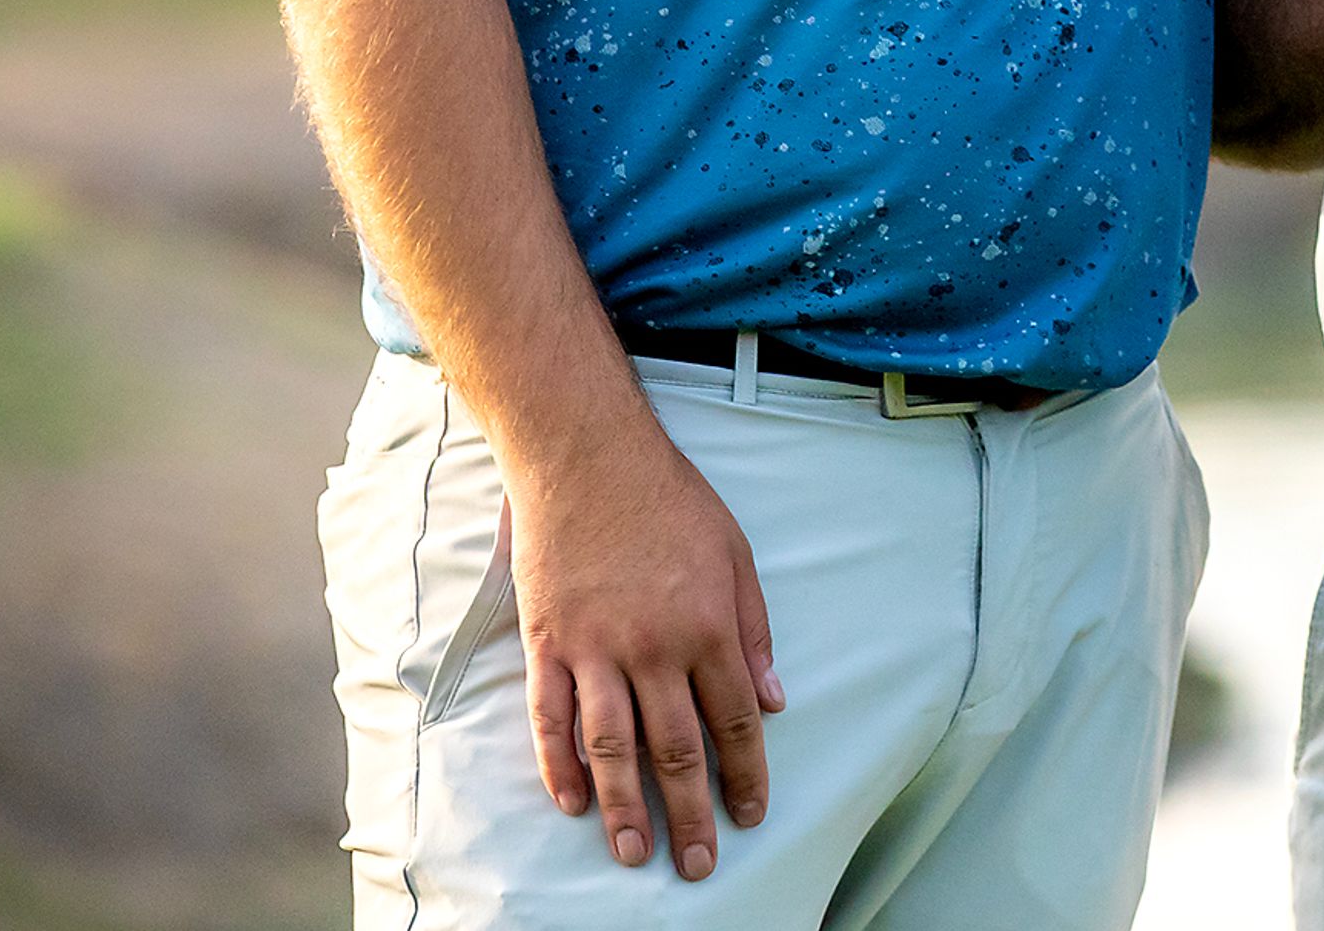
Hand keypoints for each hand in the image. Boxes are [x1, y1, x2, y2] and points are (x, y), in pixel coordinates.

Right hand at [510, 425, 784, 880]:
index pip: (735, 720)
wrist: (588, 457)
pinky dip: (559, 765)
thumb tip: (774, 702)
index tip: (751, 815)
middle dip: (692, 813)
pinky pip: (552, 717)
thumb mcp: (736, 554)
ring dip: (624, 807)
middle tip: (698, 865)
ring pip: (613, 747)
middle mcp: (655, 647)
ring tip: (635, 852)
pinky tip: (571, 802)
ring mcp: (596, 648)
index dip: (746, 774)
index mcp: (709, 626)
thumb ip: (754, 632)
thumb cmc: (670, 501)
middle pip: (677, 749)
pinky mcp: (548, 642)